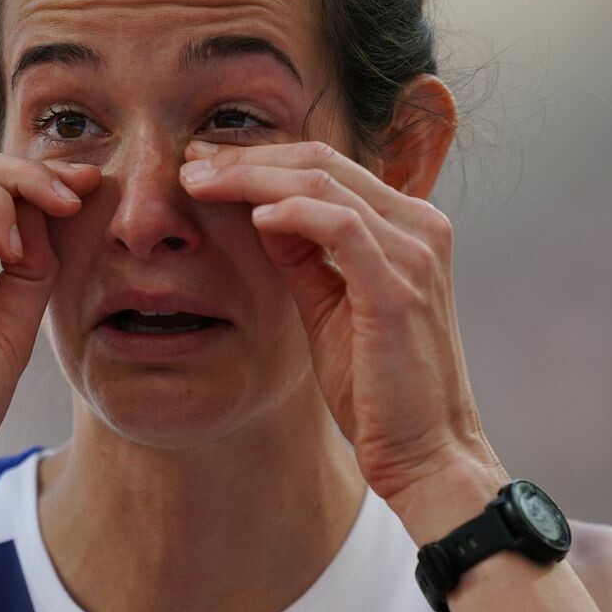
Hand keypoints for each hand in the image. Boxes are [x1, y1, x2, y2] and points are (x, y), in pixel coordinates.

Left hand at [181, 139, 501, 501]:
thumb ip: (304, 256)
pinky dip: (293, 213)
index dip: (260, 159)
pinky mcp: (398, 287)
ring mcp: (414, 253)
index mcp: (406, 227)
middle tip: (188, 164)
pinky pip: (340, 226)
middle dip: (246, 158)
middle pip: (321, 161)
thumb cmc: (376, 388)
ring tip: (199, 183)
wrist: (423, 453)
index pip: (326, 167)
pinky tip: (253, 217)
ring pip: (324, 184)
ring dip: (252, 177)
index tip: (202, 166)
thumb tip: (260, 212)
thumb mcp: (330, 306)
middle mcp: (419, 227)